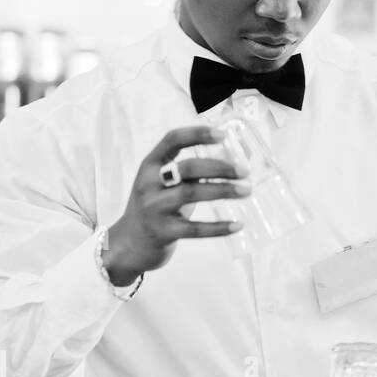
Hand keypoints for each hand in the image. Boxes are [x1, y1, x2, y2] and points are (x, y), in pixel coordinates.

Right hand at [102, 126, 248, 285]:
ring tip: (247, 190)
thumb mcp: (165, 182)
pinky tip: (238, 225)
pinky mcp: (162, 232)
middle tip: (245, 171)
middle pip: (188, 167)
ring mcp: (154, 208)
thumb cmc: (157, 205)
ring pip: (191, 193)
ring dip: (223, 190)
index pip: (172, 140)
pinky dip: (218, 227)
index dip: (197, 134)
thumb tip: (234, 162)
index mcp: (150, 165)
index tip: (223, 134)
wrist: (129, 242)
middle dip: (219, 167)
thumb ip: (191, 170)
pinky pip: (194, 229)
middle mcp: (149, 183)